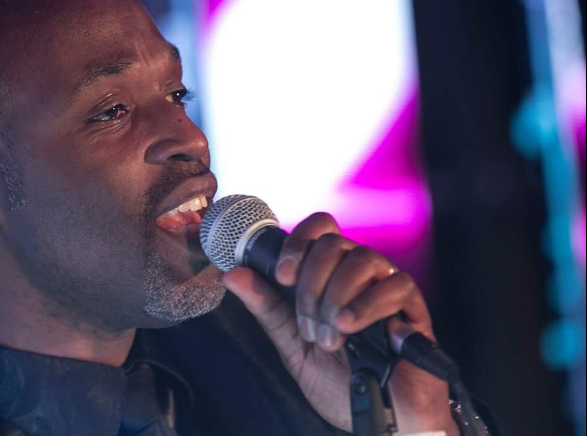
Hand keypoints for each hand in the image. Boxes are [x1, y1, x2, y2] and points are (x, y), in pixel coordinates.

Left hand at [222, 213, 458, 434]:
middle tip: (307, 327)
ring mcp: (388, 286)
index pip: (319, 230)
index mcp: (331, 274)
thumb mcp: (292, 343)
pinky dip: (366, 305)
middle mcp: (360, 273)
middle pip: (334, 243)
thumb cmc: (340, 379)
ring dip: (335, 297)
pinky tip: (349, 327)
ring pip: (362, 260)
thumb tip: (232, 274)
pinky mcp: (414, 308)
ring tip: (329, 337)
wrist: (378, 417)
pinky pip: (395, 286)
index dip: (298, 243)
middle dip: (311, 284)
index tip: (283, 276)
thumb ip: (266, 308)